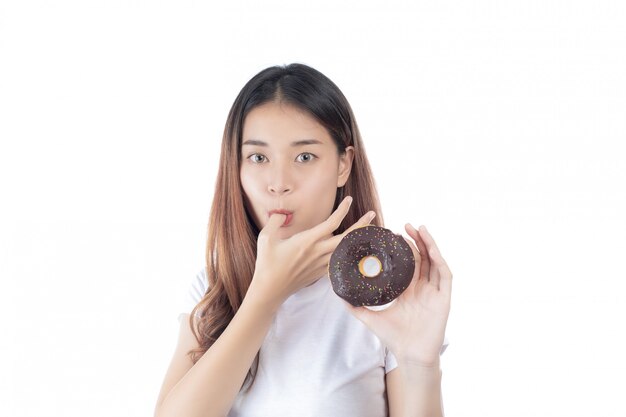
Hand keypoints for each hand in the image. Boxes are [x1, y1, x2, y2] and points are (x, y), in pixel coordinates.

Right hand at [249, 196, 376, 307]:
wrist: (269, 291)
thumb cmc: (267, 264)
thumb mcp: (266, 238)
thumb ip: (275, 221)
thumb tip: (282, 213)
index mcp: (307, 241)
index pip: (331, 223)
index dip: (342, 210)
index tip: (349, 200)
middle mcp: (317, 252)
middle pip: (346, 237)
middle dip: (361, 225)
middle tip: (372, 214)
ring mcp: (320, 265)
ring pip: (345, 251)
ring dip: (358, 240)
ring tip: (369, 232)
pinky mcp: (320, 274)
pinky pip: (339, 263)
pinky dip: (349, 256)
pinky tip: (356, 253)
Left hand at [343, 224, 451, 366]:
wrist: (409, 355)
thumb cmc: (393, 338)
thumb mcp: (370, 317)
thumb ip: (355, 306)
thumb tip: (338, 295)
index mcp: (408, 289)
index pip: (408, 262)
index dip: (403, 248)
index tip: (393, 234)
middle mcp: (422, 288)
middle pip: (422, 257)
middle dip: (416, 240)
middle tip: (405, 226)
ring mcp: (434, 292)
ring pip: (434, 261)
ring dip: (429, 244)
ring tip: (419, 229)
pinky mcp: (443, 298)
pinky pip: (444, 275)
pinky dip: (440, 261)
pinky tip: (433, 250)